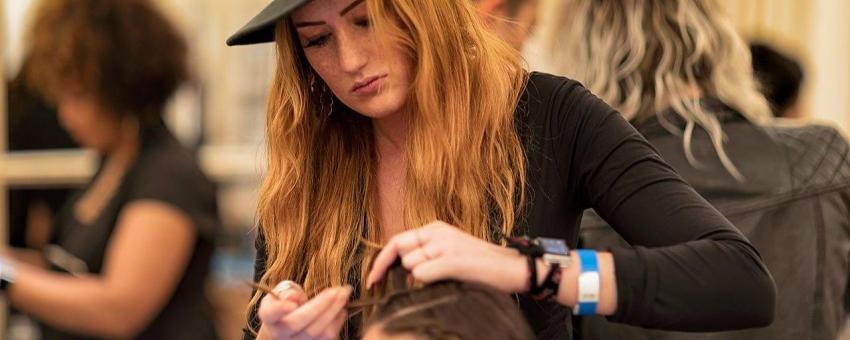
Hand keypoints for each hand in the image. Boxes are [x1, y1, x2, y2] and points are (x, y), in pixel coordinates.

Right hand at [257, 281, 350, 339]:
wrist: (287, 330)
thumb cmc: (286, 305)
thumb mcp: (282, 293)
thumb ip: (287, 291)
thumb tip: (293, 297)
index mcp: (270, 317)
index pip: (270, 313)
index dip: (280, 309)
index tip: (292, 303)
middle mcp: (280, 334)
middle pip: (299, 322)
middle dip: (322, 304)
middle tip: (339, 289)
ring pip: (318, 333)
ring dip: (335, 312)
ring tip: (344, 296)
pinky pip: (327, 338)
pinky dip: (338, 322)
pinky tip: (342, 309)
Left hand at [365, 221, 528, 292]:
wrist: (513, 269)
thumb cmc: (482, 267)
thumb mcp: (451, 252)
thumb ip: (428, 255)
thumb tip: (402, 271)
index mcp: (436, 228)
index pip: (398, 240)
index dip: (382, 260)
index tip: (372, 278)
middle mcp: (438, 232)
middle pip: (399, 250)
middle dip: (390, 270)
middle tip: (382, 286)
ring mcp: (445, 244)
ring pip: (411, 264)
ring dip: (418, 278)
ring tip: (440, 282)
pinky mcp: (452, 259)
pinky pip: (422, 273)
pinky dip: (426, 282)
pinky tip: (442, 283)